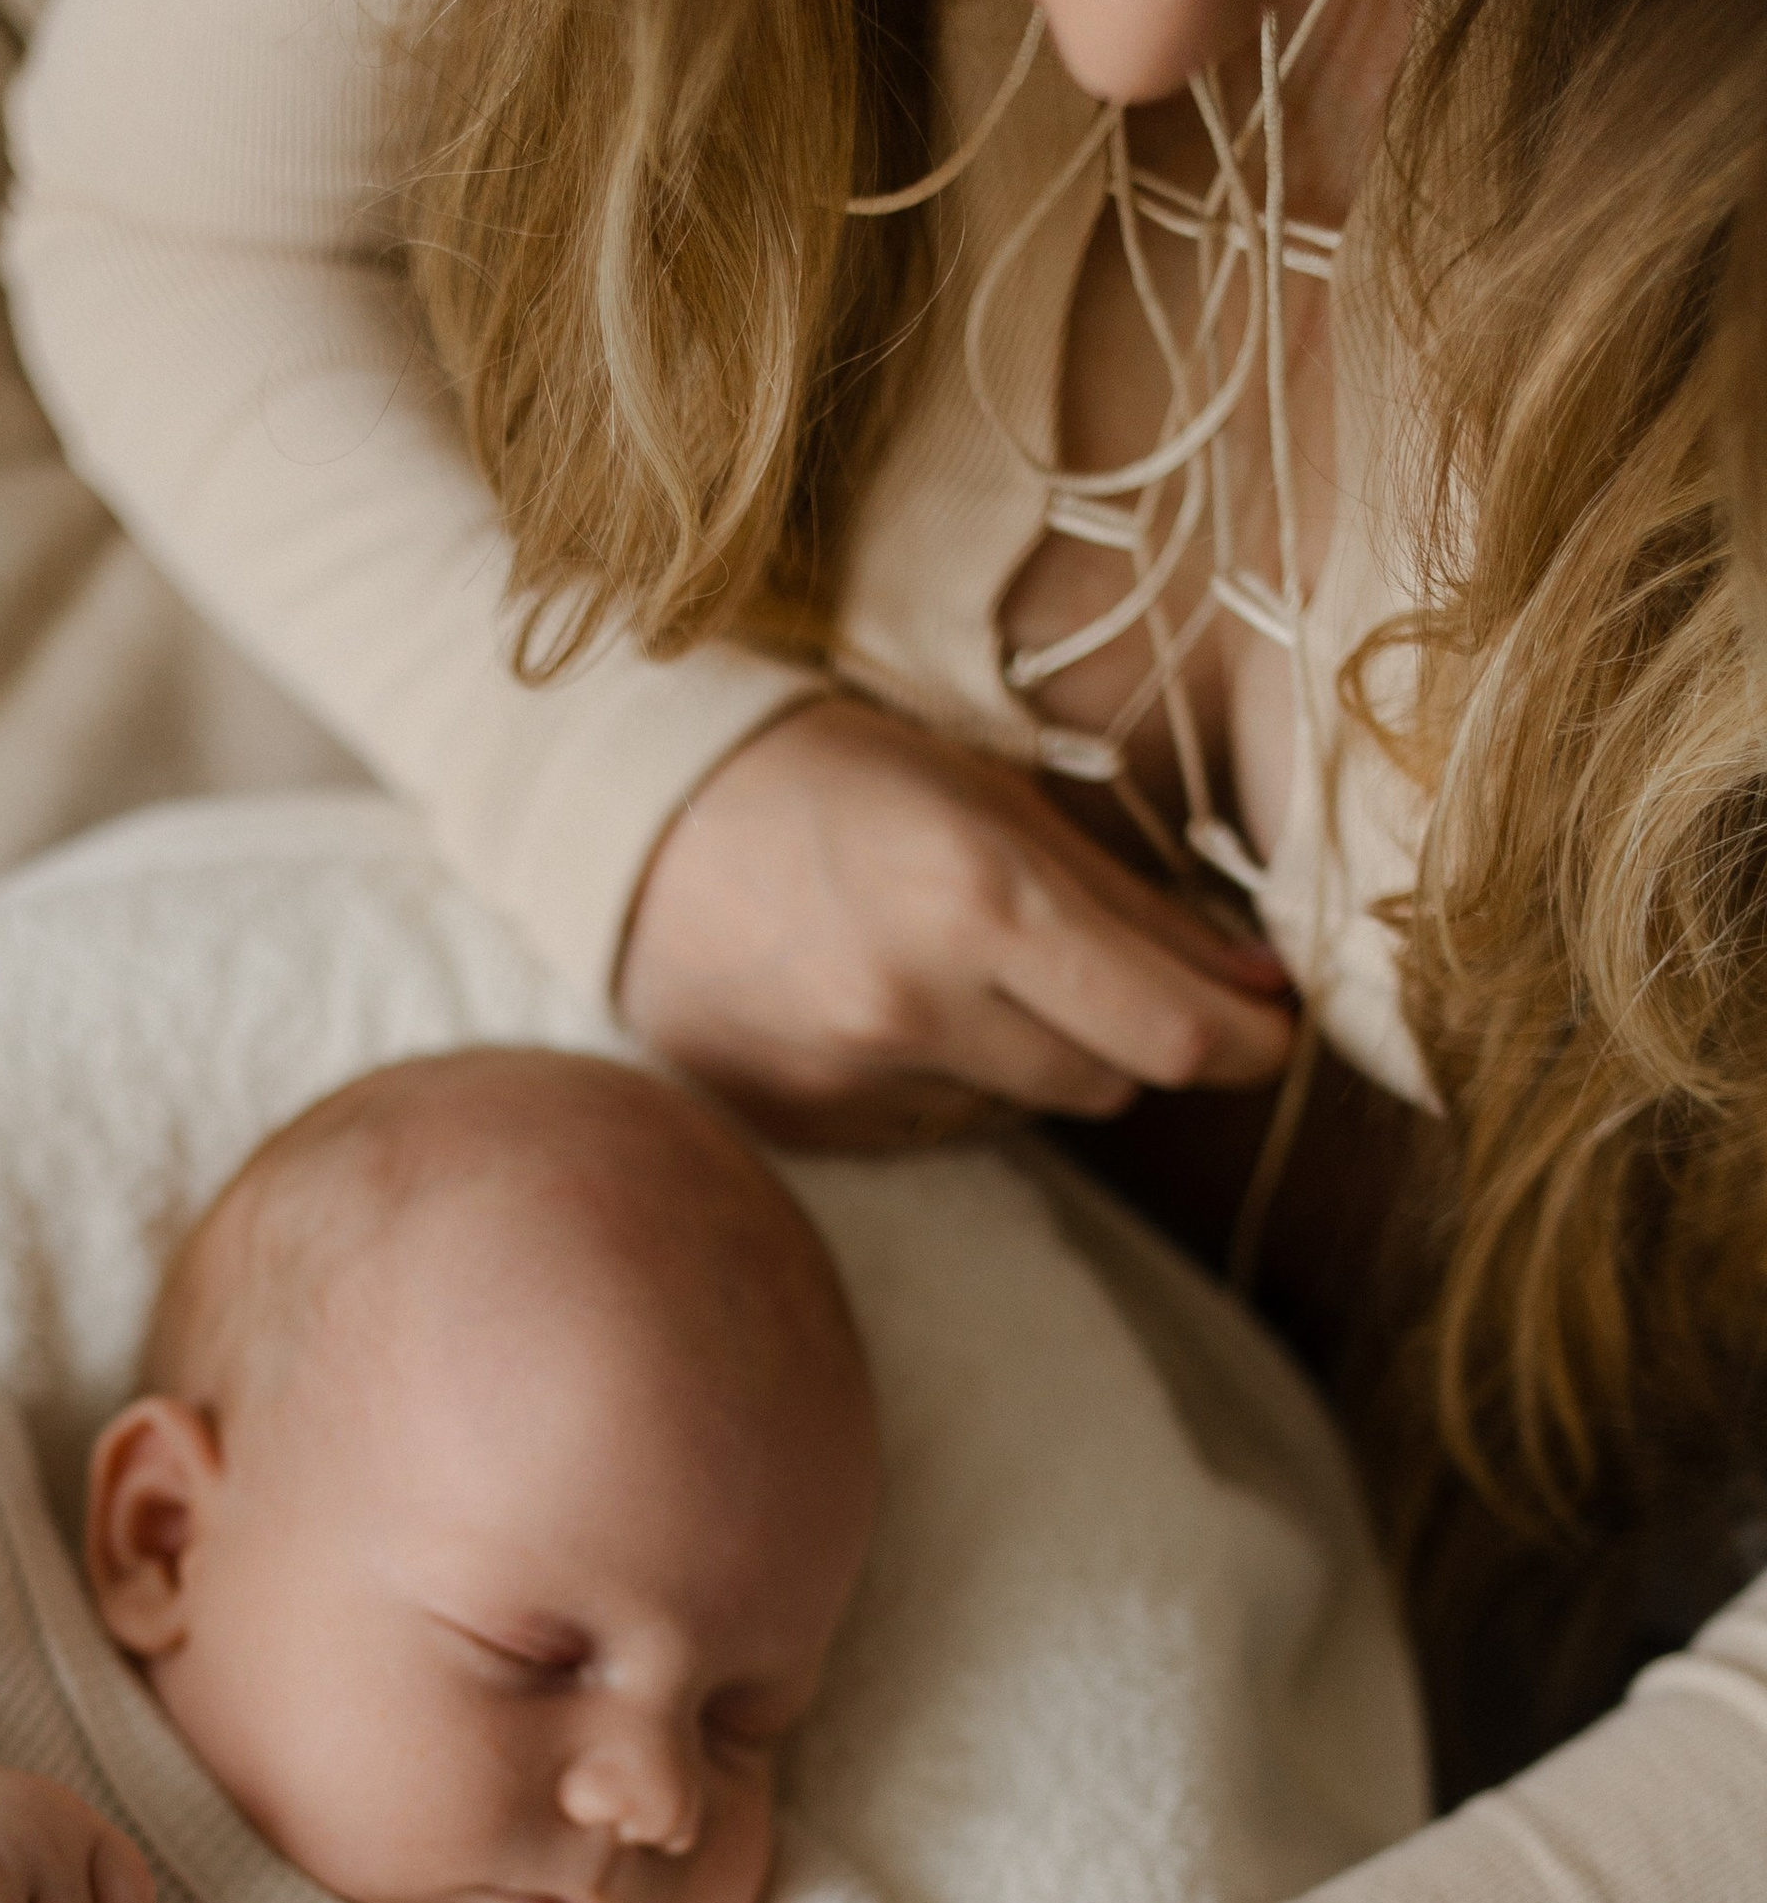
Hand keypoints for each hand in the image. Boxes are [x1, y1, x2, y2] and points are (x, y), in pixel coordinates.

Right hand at [620, 695, 1293, 1145]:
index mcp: (980, 895)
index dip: (1248, 1043)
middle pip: (1113, 1080)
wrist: (628, 822)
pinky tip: (884, 1004)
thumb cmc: (827, 775)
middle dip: (1136, 1035)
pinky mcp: (808, 1127)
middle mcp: (917, 1002)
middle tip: (1102, 967)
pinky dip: (945, 1079)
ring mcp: (854, 1078)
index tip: (1273, 1028)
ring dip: (1036, 1054)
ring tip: (962, 967)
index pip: (1173, 1031)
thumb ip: (1132, 904)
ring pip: (1029, 1106)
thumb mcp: (992, 799)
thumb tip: (1255, 988)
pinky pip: (938, 1125)